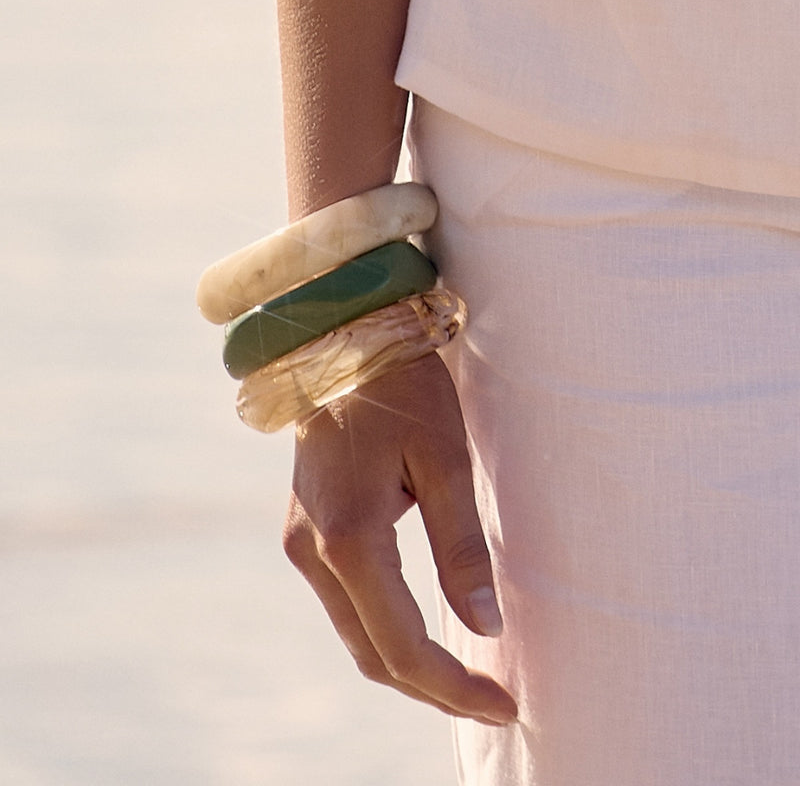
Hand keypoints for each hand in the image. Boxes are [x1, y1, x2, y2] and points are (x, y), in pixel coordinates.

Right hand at [283, 353, 517, 723]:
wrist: (344, 345)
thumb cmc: (404, 391)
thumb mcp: (446, 462)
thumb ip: (461, 549)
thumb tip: (484, 627)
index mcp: (351, 538)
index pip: (403, 645)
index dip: (455, 685)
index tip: (505, 702)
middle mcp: (314, 552)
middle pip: (373, 654)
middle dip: (433, 688)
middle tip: (491, 698)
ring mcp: (301, 543)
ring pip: (355, 634)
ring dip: (408, 663)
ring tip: (465, 676)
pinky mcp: (304, 531)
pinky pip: (346, 604)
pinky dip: (385, 630)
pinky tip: (422, 630)